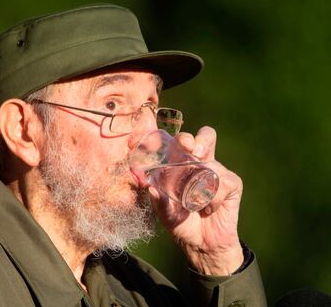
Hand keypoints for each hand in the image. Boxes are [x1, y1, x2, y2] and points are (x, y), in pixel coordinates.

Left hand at [149, 126, 243, 275]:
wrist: (202, 244)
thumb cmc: (181, 223)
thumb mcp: (164, 212)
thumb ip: (157, 199)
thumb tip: (149, 186)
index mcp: (183, 164)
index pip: (183, 142)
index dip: (181, 137)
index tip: (176, 144)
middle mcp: (202, 163)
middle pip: (206, 137)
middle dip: (199, 140)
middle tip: (193, 151)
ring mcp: (218, 172)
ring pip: (215, 163)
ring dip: (204, 184)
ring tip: (197, 203)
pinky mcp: (232, 185)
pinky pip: (224, 184)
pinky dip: (214, 199)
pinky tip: (208, 210)